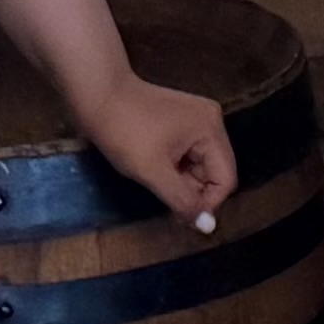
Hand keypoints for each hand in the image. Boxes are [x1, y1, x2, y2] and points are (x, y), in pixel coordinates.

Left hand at [76, 72, 239, 232]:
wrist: (97, 96)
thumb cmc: (124, 132)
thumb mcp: (152, 172)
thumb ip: (183, 200)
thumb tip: (208, 227)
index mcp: (211, 129)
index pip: (225, 179)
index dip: (207, 203)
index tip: (181, 216)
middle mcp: (212, 120)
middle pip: (216, 171)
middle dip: (194, 191)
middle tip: (166, 201)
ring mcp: (198, 118)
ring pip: (202, 164)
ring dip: (183, 180)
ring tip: (156, 181)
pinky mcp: (183, 120)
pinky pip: (190, 153)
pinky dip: (177, 168)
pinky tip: (156, 169)